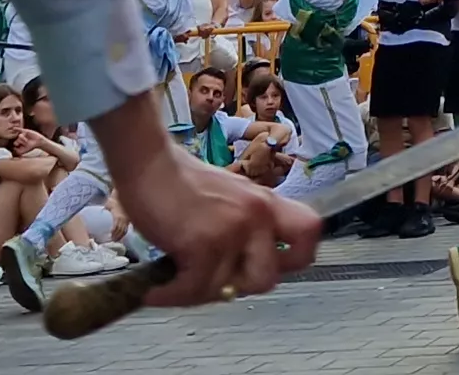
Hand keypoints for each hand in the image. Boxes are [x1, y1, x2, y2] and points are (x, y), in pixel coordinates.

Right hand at [95, 104, 320, 304]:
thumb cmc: (178, 181)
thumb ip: (243, 229)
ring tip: (174, 283)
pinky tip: (157, 289)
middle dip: (238, 287)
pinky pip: (194, 288)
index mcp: (266, 203)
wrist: (148, 162)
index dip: (297, 257)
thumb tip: (238, 278)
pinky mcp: (204, 242)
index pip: (309, 231)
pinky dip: (172, 295)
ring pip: (227, 289)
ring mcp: (233, 229)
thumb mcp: (228, 199)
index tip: (274, 267)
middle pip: (269, 278)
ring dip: (196, 293)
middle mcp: (258, 215)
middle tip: (212, 281)